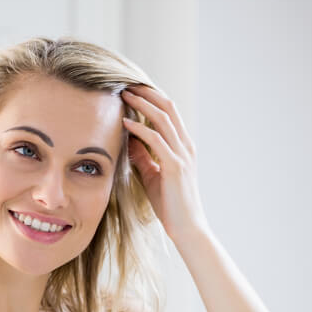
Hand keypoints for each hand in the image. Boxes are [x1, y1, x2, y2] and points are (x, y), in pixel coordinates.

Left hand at [121, 85, 208, 243]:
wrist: (187, 228)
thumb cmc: (170, 205)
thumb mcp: (152, 176)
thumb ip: (143, 156)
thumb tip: (128, 138)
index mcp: (183, 146)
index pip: (169, 112)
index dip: (151, 97)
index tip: (131, 88)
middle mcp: (186, 146)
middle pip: (168, 107)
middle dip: (147, 92)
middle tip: (126, 83)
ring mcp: (182, 155)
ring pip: (163, 118)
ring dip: (142, 104)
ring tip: (124, 95)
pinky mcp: (175, 167)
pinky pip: (156, 140)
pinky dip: (139, 129)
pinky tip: (125, 123)